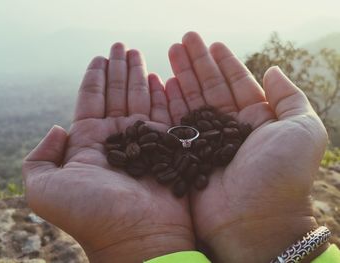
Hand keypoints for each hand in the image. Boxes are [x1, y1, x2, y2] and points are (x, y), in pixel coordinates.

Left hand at [22, 44, 193, 262]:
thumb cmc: (91, 214)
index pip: (90, 101)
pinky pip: (164, 113)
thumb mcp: (44, 189)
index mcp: (88, 144)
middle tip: (121, 46)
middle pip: (115, 95)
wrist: (137, 237)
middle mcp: (115, 141)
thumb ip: (40, 157)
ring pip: (139, 100)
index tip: (100, 56)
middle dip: (118, 70)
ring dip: (138, 75)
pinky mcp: (167, 146)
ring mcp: (143, 142)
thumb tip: (56, 128)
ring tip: (138, 53)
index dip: (95, 77)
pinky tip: (159, 77)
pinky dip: (161, 94)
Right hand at [166, 32, 327, 261]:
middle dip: (197, 63)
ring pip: (192, 101)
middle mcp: (231, 129)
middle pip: (211, 88)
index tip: (211, 43)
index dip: (224, 63)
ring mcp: (207, 142)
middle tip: (183, 40)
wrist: (256, 222)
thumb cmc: (283, 175)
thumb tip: (272, 69)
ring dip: (181, 76)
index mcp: (257, 121)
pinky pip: (177, 124)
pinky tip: (163, 83)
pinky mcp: (188, 155)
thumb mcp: (303, 129)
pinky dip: (169, 103)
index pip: (237, 83)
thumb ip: (289, 97)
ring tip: (170, 52)